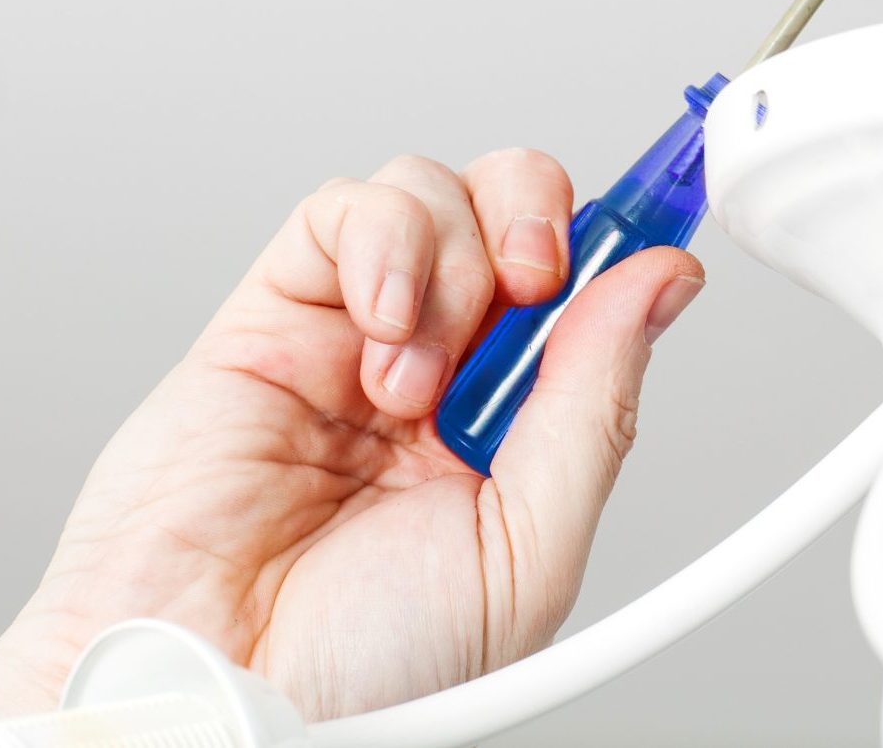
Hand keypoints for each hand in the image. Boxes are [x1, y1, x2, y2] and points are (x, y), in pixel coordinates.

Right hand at [0, 150, 704, 738]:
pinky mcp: (267, 316)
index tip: (659, 225)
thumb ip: (594, 404)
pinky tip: (376, 323)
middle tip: (532, 283)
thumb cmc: (360, 670)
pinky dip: (376, 240)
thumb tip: (661, 284)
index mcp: (511, 426)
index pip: (581, 286)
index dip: (617, 240)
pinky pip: (338, 212)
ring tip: (406, 382)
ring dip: (446, 266)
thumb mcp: (528, 551)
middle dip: (535, 214)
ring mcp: (351, 336)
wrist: (221, 689)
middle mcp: (438, 368)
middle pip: (508, 206)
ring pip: (427, 193)